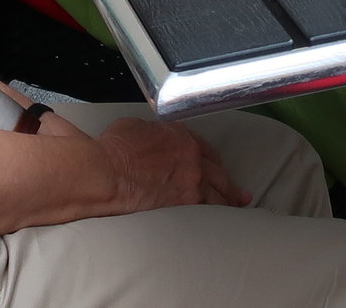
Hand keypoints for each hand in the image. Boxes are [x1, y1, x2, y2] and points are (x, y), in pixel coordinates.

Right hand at [92, 118, 247, 213]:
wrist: (106, 172)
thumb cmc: (113, 150)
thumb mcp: (136, 127)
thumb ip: (153, 133)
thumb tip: (151, 139)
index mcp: (180, 136)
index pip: (204, 147)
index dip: (212, 159)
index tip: (215, 166)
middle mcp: (191, 158)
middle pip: (218, 171)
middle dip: (228, 181)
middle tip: (239, 191)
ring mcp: (190, 182)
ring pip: (218, 192)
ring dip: (229, 199)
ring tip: (238, 204)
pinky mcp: (182, 204)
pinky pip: (206, 209)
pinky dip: (215, 213)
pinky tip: (219, 218)